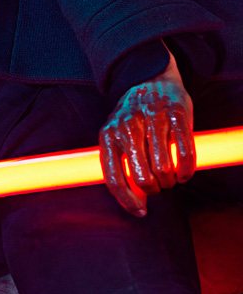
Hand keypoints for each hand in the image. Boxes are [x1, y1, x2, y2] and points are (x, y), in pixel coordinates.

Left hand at [98, 48, 195, 216]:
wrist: (150, 80)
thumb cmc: (133, 119)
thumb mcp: (116, 138)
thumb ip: (120, 166)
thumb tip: (135, 205)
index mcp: (108, 135)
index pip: (114, 178)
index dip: (127, 201)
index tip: (141, 213)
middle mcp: (127, 126)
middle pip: (142, 177)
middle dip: (154, 189)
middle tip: (159, 186)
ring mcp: (151, 118)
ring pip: (164, 168)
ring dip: (170, 181)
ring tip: (171, 178)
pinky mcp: (176, 113)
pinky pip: (185, 152)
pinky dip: (187, 170)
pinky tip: (185, 174)